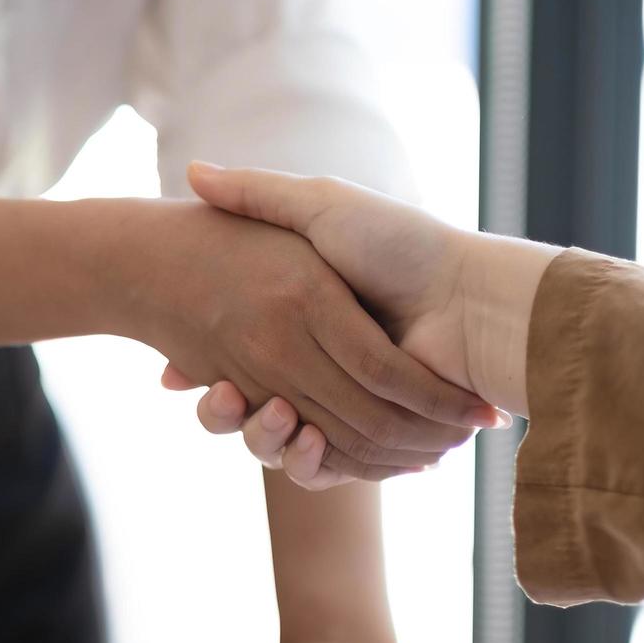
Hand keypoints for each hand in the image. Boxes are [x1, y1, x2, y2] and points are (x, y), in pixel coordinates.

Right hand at [165, 164, 555, 484]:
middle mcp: (319, 369)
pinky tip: (302, 437)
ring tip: (270, 415)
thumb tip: (191, 172)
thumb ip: (259, 193)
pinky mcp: (372, 442)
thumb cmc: (400, 245)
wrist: (470, 298)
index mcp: (303, 322)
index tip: (173, 373)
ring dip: (262, 439)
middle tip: (216, 394)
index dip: (197, 371)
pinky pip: (324, 470)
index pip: (232, 357)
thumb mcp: (322, 207)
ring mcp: (345, 408)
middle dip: (221, 413)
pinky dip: (308, 463)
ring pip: (277, 446)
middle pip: (246, 409)